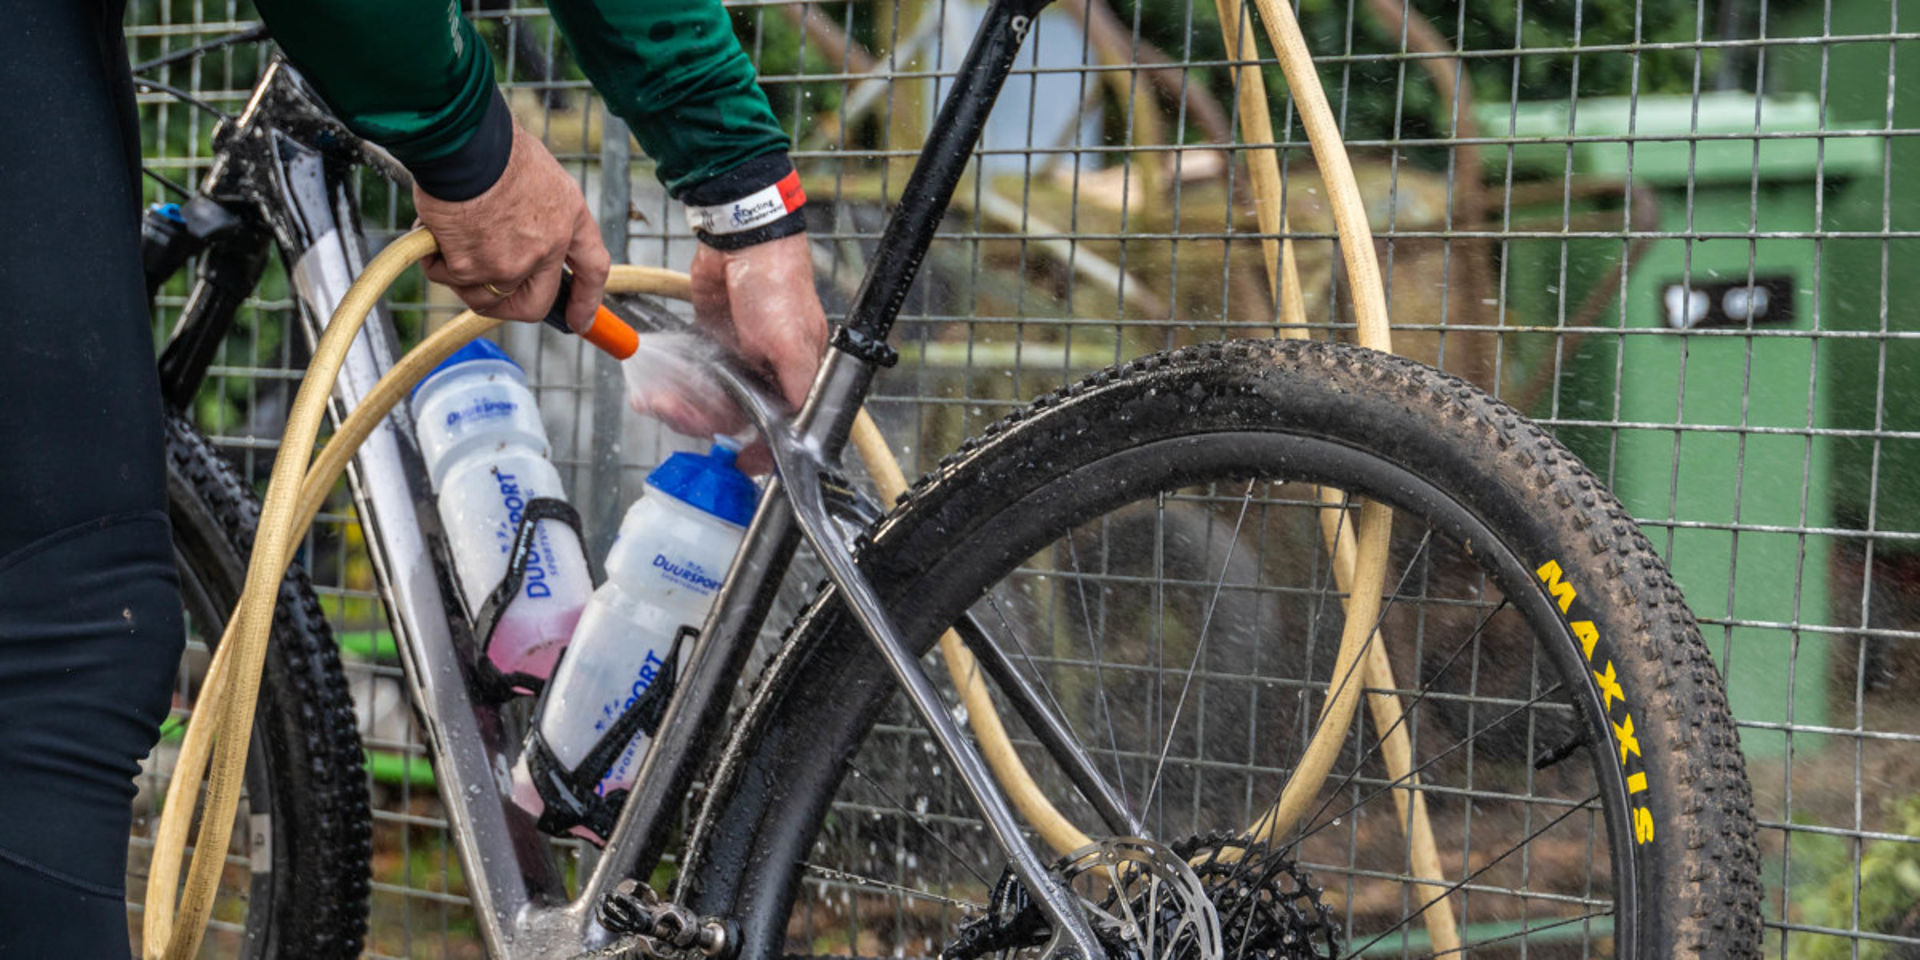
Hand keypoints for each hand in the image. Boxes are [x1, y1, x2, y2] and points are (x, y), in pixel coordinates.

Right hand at [414, 123, 609, 332]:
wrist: (465, 144)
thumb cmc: (496, 146)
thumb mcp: (539, 175)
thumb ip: (537, 213)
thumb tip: (517, 232)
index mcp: (570, 219)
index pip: (592, 269)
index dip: (586, 300)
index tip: (581, 322)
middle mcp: (546, 249)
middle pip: (533, 304)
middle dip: (509, 308)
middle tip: (484, 290)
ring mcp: (510, 264)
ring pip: (483, 295)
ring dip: (461, 275)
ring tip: (451, 237)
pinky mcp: (472, 268)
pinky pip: (447, 275)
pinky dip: (435, 258)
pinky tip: (434, 228)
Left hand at [631, 232, 827, 472]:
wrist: (743, 239)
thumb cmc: (777, 285)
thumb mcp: (792, 344)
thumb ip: (796, 390)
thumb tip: (794, 427)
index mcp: (794, 377)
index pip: (774, 427)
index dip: (754, 448)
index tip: (734, 462)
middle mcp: (766, 373)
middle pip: (730, 417)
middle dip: (696, 420)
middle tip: (670, 412)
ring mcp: (736, 359)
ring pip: (704, 401)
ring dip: (677, 406)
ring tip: (653, 401)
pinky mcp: (710, 344)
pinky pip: (688, 377)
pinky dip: (670, 386)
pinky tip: (651, 390)